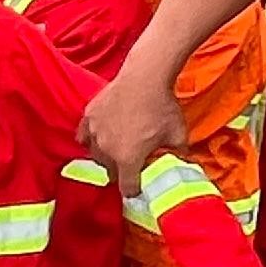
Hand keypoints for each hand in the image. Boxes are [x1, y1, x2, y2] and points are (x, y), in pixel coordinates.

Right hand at [82, 62, 182, 194]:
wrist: (145, 77)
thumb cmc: (162, 106)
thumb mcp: (179, 135)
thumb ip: (178, 154)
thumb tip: (181, 163)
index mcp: (128, 159)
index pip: (127, 188)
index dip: (135, 189)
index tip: (139, 185)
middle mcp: (107, 150)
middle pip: (110, 173)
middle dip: (121, 172)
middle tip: (132, 163)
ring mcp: (95, 133)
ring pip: (96, 156)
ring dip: (106, 157)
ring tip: (117, 149)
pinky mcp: (89, 116)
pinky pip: (84, 136)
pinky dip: (91, 140)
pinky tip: (100, 137)